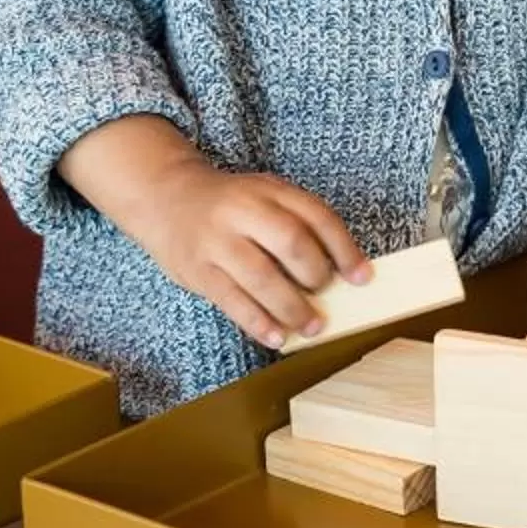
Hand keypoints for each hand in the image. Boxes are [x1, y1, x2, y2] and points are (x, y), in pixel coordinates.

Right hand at [73, 124, 371, 350]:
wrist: (165, 198)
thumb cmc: (229, 205)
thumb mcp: (265, 197)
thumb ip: (298, 224)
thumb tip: (341, 272)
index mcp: (269, 190)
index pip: (317, 216)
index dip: (344, 249)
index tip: (362, 277)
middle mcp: (243, 211)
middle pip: (291, 243)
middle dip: (317, 276)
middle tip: (328, 296)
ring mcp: (217, 241)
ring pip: (262, 278)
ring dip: (293, 308)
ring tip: (312, 326)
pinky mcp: (197, 270)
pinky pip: (232, 301)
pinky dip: (258, 322)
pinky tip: (277, 337)